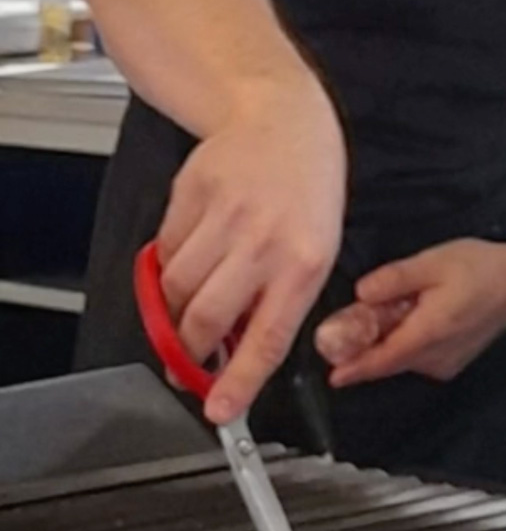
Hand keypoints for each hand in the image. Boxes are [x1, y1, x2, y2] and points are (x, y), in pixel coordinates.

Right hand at [157, 72, 346, 423]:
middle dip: (187, 349)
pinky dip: (169, 260)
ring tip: (192, 294)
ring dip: (173, 305)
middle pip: (203, 321)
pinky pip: (164, 250)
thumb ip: (280, 298)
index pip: (268, 338)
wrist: (285, 120)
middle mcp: (265, 242)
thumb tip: (239, 350)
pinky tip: (194, 246)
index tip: (218, 410)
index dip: (238, 382)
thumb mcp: (317, 246)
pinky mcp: (190, 195)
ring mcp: (225, 217)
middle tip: (185, 356)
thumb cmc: (307, 190)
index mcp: (305, 263)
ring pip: (174, 289)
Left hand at [323, 237, 505, 386]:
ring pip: (405, 358)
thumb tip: (360, 294)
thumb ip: (393, 280)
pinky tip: (410, 316)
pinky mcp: (456, 359)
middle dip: (365, 349)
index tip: (332, 375)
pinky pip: (421, 356)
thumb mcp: (431, 263)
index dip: (354, 370)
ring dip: (388, 343)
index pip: (381, 361)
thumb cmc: (480, 268)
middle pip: (389, 361)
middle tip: (345, 327)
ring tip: (381, 313)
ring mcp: (448, 362)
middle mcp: (436, 357)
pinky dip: (407, 342)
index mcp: (428, 334)